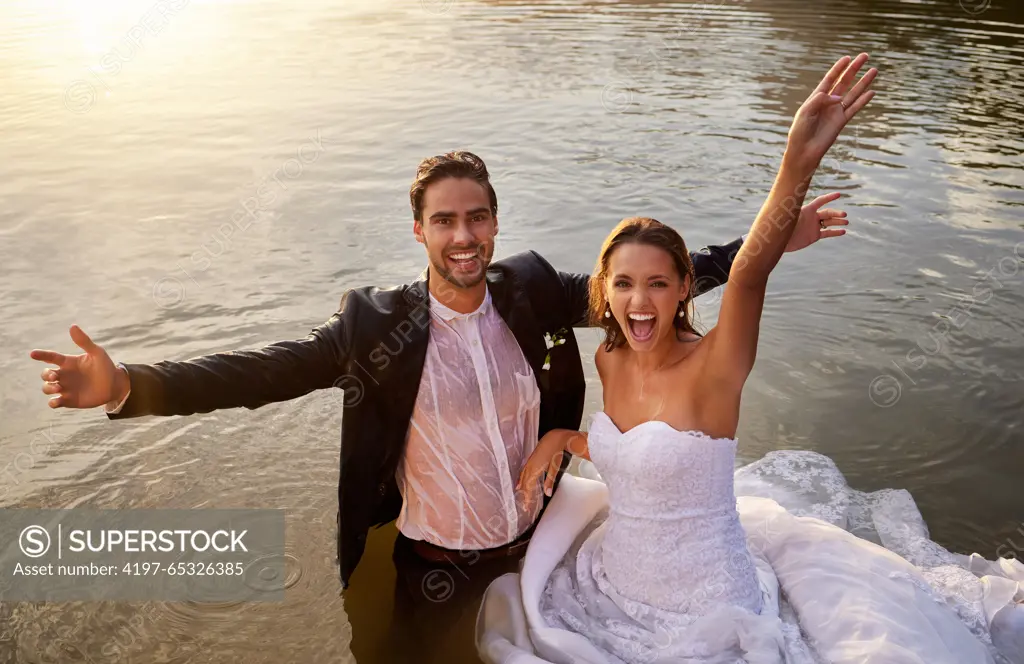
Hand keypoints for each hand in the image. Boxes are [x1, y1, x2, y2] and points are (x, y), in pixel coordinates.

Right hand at [29, 325, 125, 408]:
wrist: (115, 385)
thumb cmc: (106, 367)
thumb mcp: (97, 353)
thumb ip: (84, 341)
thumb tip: (72, 326)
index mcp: (68, 362)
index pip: (50, 357)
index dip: (41, 355)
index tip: (33, 354)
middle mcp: (64, 375)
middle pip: (45, 374)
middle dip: (46, 375)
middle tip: (55, 376)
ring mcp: (65, 388)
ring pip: (47, 388)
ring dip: (48, 388)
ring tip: (58, 388)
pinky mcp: (69, 400)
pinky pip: (54, 402)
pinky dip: (52, 402)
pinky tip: (56, 401)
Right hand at [515, 432, 566, 513]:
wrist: (554, 438)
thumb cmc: (555, 452)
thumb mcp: (554, 468)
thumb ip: (550, 481)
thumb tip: (548, 493)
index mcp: (534, 470)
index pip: (528, 487)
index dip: (527, 497)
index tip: (526, 506)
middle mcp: (530, 467)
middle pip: (524, 483)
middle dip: (524, 494)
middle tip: (524, 504)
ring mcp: (529, 462)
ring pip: (523, 477)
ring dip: (521, 486)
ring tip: (519, 492)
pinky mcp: (531, 459)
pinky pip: (523, 471)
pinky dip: (521, 477)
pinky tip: (521, 480)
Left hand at [784, 53, 876, 176]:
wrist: (804, 151)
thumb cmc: (800, 131)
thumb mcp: (806, 112)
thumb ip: (820, 100)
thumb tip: (838, 97)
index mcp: (816, 97)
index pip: (830, 79)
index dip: (839, 68)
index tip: (848, 57)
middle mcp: (828, 102)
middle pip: (844, 81)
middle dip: (854, 69)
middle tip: (865, 56)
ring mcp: (836, 111)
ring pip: (853, 93)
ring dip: (863, 82)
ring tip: (874, 70)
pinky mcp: (842, 121)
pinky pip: (855, 108)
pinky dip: (863, 100)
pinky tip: (872, 92)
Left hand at [785, 192, 848, 251]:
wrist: (780, 241)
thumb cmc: (783, 226)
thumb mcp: (789, 216)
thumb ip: (794, 209)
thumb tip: (793, 199)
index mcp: (806, 210)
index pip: (820, 201)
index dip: (829, 197)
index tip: (839, 194)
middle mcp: (812, 217)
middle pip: (827, 212)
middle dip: (836, 213)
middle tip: (844, 215)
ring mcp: (814, 226)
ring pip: (829, 222)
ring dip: (838, 221)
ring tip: (846, 222)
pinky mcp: (814, 236)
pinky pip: (827, 233)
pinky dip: (835, 232)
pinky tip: (843, 231)